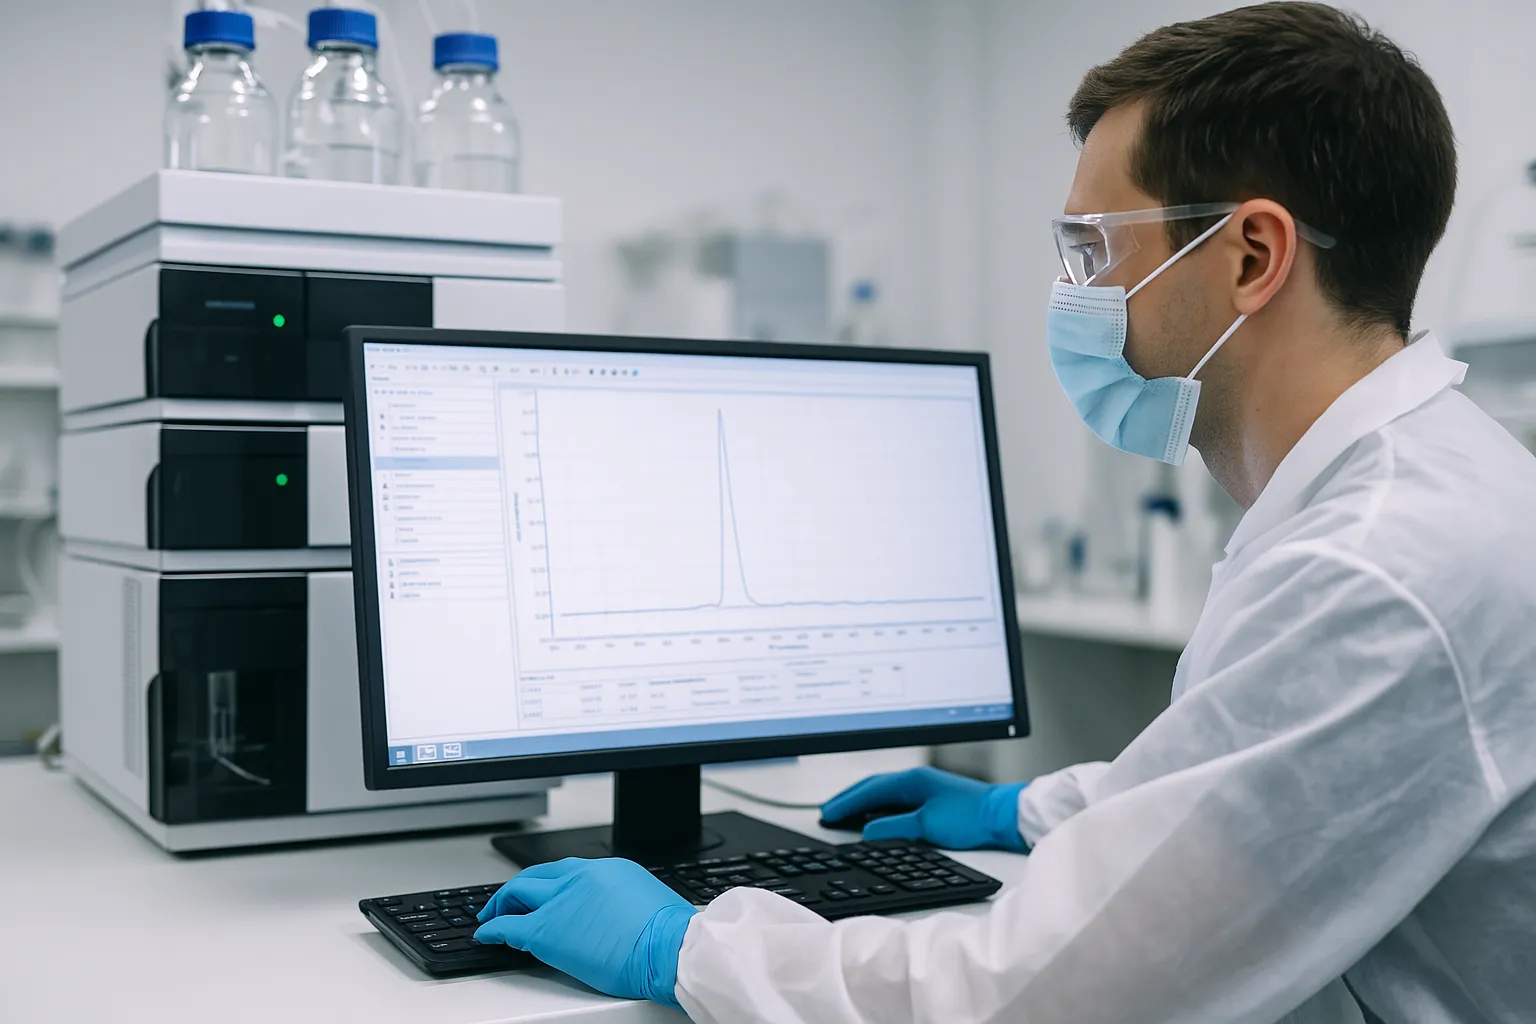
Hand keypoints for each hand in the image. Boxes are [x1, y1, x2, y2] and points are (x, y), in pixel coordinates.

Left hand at [474, 857, 696, 1007]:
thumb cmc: (667, 932)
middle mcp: (579, 877)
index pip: (563, 871)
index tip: (537, 891)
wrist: (668, 946)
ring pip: (518, 893)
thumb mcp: (642, 899)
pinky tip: (486, 934)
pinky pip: (508, 925)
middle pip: (535, 876)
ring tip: (490, 916)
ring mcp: (561, 901)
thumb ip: (617, 898)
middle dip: (516, 889)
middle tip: (505, 901)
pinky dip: (492, 928)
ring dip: (500, 904)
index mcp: (605, 869)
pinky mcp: (546, 930)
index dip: (544, 882)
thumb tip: (608, 911)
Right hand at [821, 766, 1029, 850]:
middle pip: (873, 787)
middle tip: (827, 812)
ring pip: (884, 793)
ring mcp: (925, 787)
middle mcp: (916, 780)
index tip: (826, 814)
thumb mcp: (927, 825)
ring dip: (863, 803)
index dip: (845, 803)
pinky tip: (876, 817)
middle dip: (848, 799)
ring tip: (844, 814)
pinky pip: (896, 800)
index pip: (868, 791)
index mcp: (911, 780)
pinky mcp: (933, 798)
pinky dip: (879, 807)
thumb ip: (895, 827)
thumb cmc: (970, 816)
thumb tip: (868, 832)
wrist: (1003, 815)